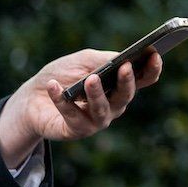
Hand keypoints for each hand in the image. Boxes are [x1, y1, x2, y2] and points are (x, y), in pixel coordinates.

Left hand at [0, 49, 162, 167]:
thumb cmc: (64, 75)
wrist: (32, 97)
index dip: (152, 69)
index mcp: (120, 85)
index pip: (144, 79)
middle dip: (127, 82)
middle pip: (125, 96)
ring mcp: (96, 120)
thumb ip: (103, 59)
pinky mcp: (76, 131)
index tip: (155, 55)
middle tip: (124, 67)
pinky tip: (54, 86)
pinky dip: (62, 100)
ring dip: (96, 94)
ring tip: (90, 79)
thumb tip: (121, 59)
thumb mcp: (84, 60)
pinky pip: (72, 116)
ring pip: (102, 109)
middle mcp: (113, 105)